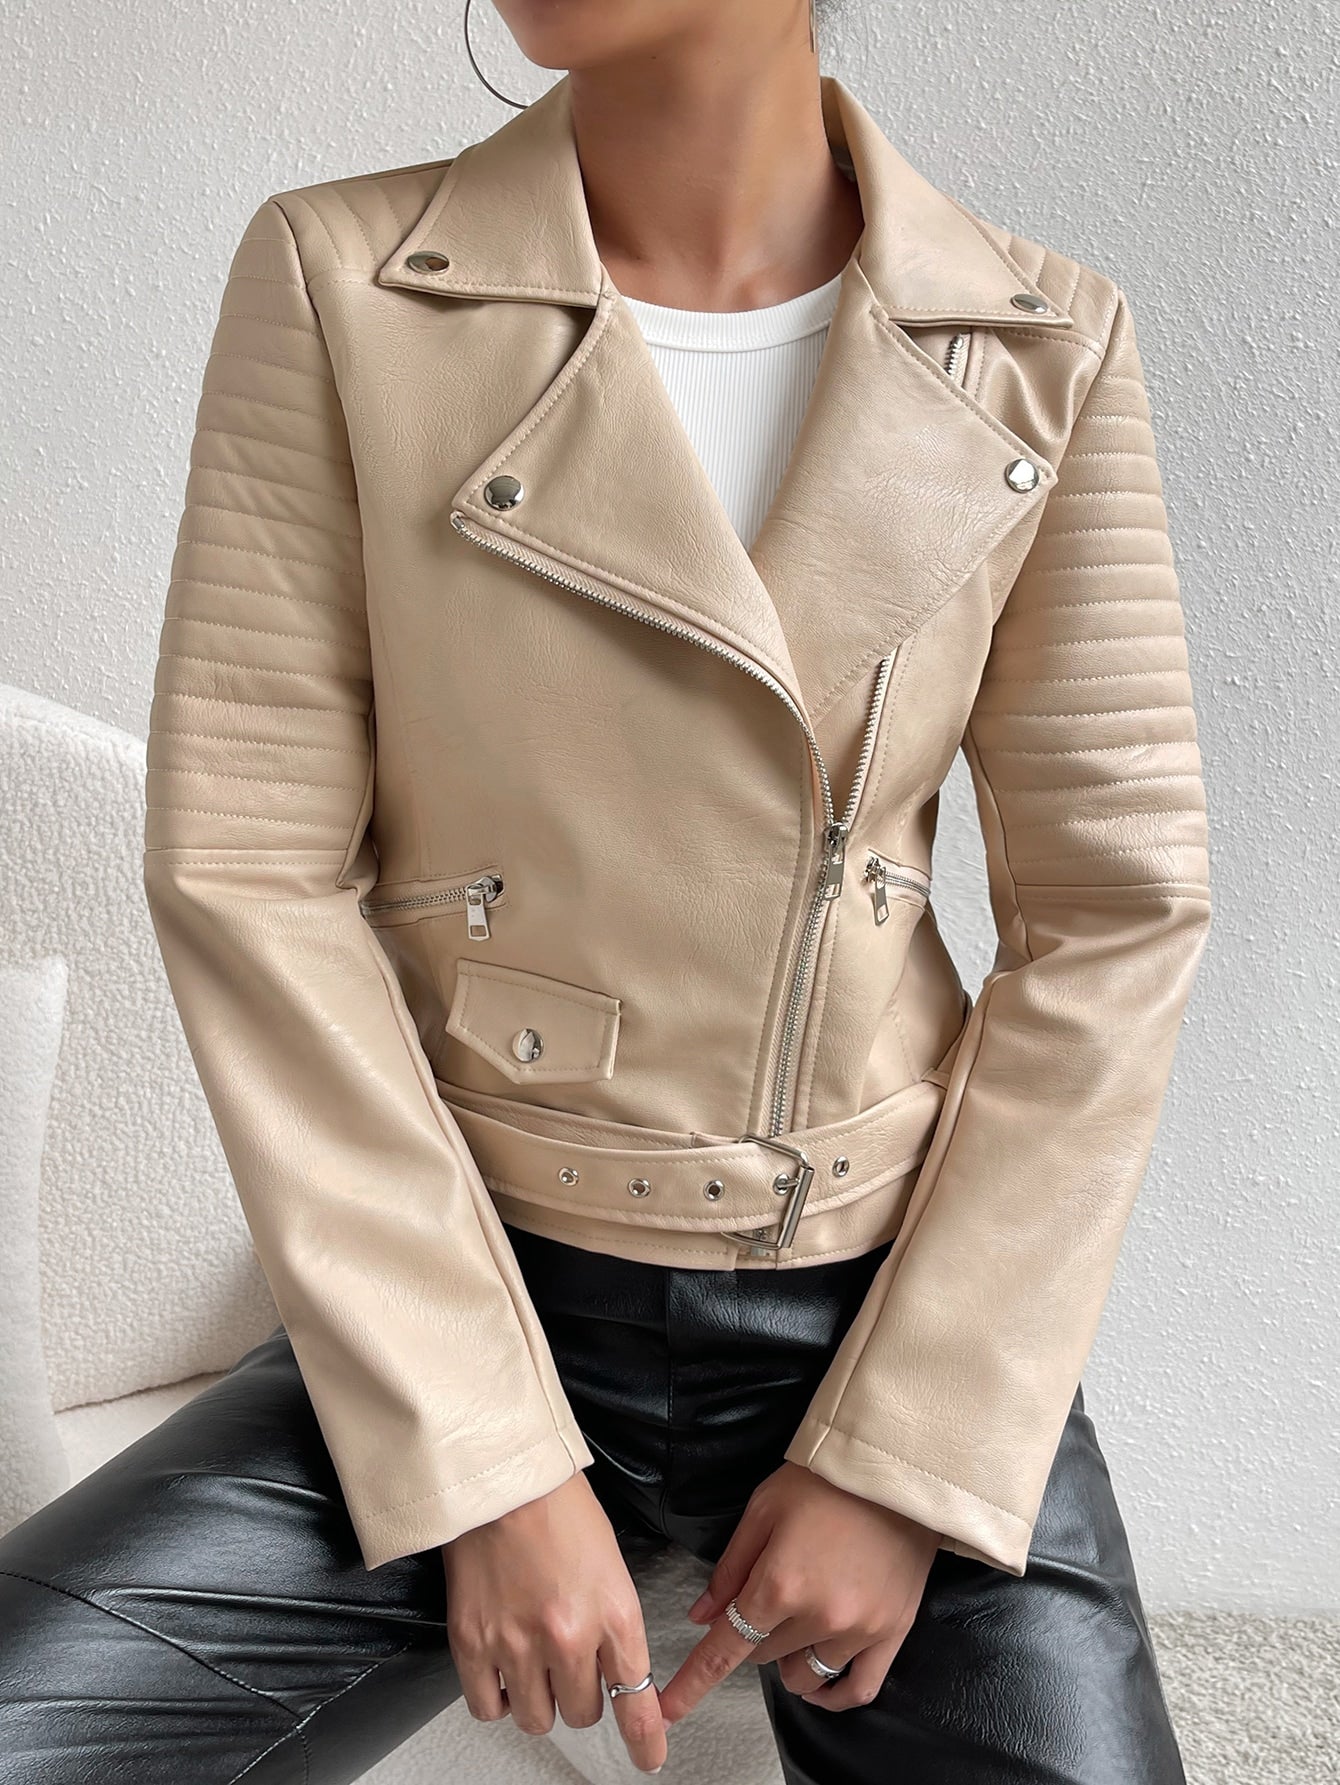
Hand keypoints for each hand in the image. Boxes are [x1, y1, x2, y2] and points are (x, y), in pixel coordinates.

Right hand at [443, 1471, 667, 1774]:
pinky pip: (488, 1708)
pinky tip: (503, 1673)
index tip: (649, 1757)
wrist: (501, 1480)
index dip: (645, 1738)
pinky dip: (498, 1698)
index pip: (636, 1699)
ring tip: (534, 1665)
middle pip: (583, 1713)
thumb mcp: (610, 1564)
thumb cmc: (558, 1507)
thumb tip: (615, 1669)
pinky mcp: (472, 1644)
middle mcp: (568, 1638)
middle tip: (571, 1665)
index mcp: (613, 1613)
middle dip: (582, 1695)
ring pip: (537, 1719)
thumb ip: (614, 1623)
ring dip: (540, 1699)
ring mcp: (517, 1646)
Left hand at [658, 1461, 938, 1719]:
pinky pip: (859, 1688)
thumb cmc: (824, 1480)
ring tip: (794, 1624)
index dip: (691, 1684)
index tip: (666, 1713)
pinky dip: (833, 1696)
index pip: (725, 1650)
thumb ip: (731, 1568)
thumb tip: (701, 1618)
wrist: (896, 1472)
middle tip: (764, 1595)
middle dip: (752, 1632)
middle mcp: (819, 1618)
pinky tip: (819, 1684)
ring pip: (804, 1675)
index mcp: (780, 1584)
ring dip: (788, 1658)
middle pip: (763, 1655)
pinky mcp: (894, 1632)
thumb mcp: (763, 1509)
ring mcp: (860, 1630)